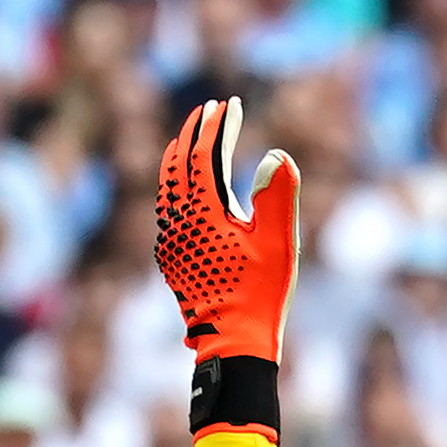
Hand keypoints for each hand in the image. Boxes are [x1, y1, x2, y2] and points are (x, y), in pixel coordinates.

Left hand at [152, 96, 299, 366]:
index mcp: (205, 213)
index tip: (229, 103)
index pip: (204, 155)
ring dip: (179, 157)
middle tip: (208, 111)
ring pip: (167, 186)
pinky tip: (185, 188)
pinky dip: (175, 185)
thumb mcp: (280, 244)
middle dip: (193, 133)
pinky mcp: (170, 257)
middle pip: (178, 164)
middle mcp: (179, 222)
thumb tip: (275, 155)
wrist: (231, 343)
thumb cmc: (260, 295)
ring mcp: (170, 240)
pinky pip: (167, 208)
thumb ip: (278, 196)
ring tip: (191, 139)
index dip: (217, 126)